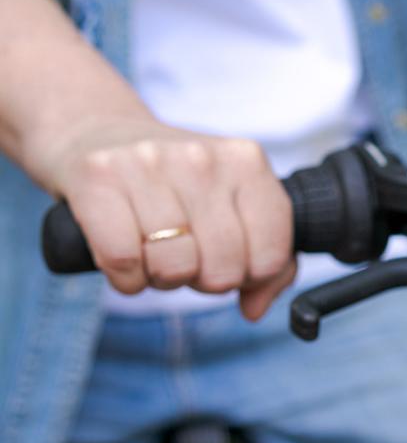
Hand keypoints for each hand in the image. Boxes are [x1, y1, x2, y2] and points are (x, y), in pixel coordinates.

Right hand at [40, 117, 294, 319]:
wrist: (100, 134)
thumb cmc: (178, 185)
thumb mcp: (234, 205)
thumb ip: (267, 261)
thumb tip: (254, 308)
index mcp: (247, 162)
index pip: (271, 255)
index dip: (250, 277)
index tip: (230, 262)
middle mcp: (202, 158)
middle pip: (223, 268)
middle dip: (205, 280)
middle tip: (188, 258)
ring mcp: (148, 162)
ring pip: (174, 268)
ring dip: (162, 279)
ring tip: (156, 252)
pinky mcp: (97, 177)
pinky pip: (123, 261)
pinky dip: (125, 278)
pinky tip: (126, 258)